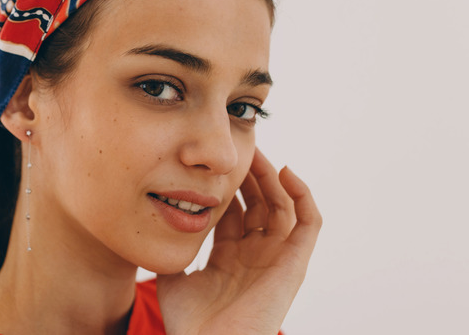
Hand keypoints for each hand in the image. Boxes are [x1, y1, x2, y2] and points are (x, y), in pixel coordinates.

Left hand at [156, 148, 321, 334]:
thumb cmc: (190, 323)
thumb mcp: (173, 278)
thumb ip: (172, 251)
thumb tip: (159, 225)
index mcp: (229, 258)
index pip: (233, 211)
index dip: (227, 186)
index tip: (214, 162)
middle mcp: (255, 255)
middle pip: (259, 204)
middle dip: (249, 175)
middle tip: (238, 149)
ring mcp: (276, 258)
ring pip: (283, 206)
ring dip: (272, 177)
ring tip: (258, 154)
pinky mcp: (295, 263)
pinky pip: (309, 222)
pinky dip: (303, 195)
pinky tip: (285, 172)